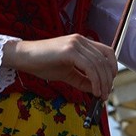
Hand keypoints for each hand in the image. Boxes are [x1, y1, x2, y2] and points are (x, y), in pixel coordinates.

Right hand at [2, 34, 117, 98]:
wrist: (23, 57)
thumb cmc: (42, 64)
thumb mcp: (67, 73)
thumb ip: (83, 79)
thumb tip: (97, 89)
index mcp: (83, 43)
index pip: (107, 52)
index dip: (112, 68)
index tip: (109, 83)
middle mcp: (81, 40)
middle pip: (105, 59)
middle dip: (108, 79)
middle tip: (105, 94)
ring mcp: (76, 43)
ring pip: (99, 64)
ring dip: (103, 82)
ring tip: (100, 95)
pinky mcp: (69, 50)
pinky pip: (89, 67)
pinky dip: (95, 80)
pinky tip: (93, 90)